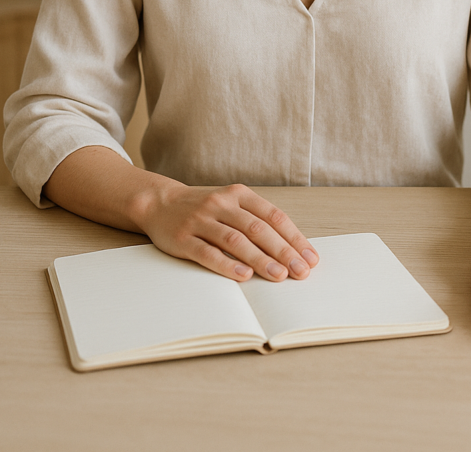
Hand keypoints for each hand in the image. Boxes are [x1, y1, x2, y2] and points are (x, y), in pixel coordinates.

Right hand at [136, 181, 318, 282]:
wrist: (160, 202)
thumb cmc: (204, 208)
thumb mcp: (231, 205)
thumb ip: (256, 221)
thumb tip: (291, 249)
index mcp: (238, 195)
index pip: (273, 216)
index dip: (294, 237)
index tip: (310, 257)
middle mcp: (221, 204)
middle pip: (258, 229)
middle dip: (283, 252)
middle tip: (301, 271)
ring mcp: (201, 220)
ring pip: (236, 241)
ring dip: (260, 260)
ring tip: (279, 276)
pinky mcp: (183, 238)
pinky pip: (207, 252)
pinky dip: (227, 265)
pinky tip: (243, 276)